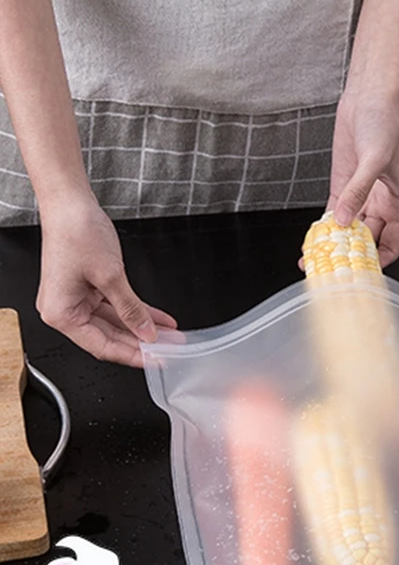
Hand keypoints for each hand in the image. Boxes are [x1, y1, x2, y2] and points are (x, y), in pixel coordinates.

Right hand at [36, 198, 176, 368]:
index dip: (132, 355)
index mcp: (61, 314)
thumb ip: (131, 309)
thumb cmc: (76, 233)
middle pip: (109, 338)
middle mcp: (65, 310)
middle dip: (141, 343)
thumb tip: (147, 333)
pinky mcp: (88, 289)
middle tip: (169, 349)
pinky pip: (116, 308)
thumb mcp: (110, 276)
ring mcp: (77, 300)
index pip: (102, 347)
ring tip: (170, 336)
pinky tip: (159, 320)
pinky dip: (137, 312)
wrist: (70, 203)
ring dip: (143, 328)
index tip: (155, 361)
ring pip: (116, 324)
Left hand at [324, 88, 398, 266]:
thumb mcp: (374, 160)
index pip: (391, 246)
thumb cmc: (386, 123)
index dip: (377, 262)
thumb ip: (358, 191)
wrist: (369, 97)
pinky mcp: (343, 187)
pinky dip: (324, 227)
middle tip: (330, 269)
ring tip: (316, 258)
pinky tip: (313, 237)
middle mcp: (381, 205)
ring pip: (347, 230)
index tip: (359, 272)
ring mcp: (361, 197)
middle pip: (365, 242)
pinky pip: (333, 214)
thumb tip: (343, 218)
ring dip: (333, 244)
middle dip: (349, 257)